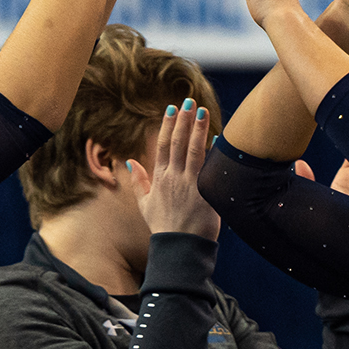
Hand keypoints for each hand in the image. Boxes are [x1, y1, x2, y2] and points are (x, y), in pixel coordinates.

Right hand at [127, 100, 220, 239]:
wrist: (180, 247)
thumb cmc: (164, 226)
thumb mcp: (145, 204)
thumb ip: (138, 181)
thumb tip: (130, 162)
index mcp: (159, 178)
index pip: (163, 145)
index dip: (168, 125)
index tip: (173, 109)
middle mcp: (173, 178)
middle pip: (178, 142)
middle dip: (184, 120)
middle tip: (189, 101)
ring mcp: (189, 184)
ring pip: (194, 150)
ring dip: (198, 129)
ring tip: (202, 111)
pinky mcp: (204, 192)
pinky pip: (209, 167)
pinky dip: (213, 152)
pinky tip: (218, 138)